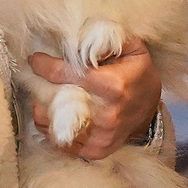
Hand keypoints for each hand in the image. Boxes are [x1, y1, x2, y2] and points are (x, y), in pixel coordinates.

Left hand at [29, 44, 160, 161]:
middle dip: (41, 86)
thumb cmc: (137, 74)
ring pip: (50, 123)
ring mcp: (100, 136)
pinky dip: (52, 126)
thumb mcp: (132, 47)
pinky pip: (59, 141)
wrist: (151, 110)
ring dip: (43, 107)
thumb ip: (107, 37)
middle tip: (39, 77)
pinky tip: (57, 114)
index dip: (44, 65)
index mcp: (113, 85)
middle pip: (53, 101)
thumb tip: (78, 36)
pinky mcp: (95, 151)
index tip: (36, 59)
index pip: (64, 74)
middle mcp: (106, 114)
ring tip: (49, 95)